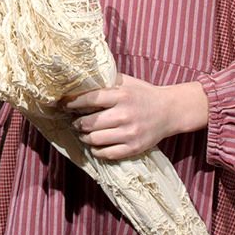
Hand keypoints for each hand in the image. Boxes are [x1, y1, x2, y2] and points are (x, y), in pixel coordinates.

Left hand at [63, 75, 208, 161]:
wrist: (169, 111)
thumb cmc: (144, 94)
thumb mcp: (127, 82)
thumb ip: (107, 82)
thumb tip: (80, 81)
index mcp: (121, 96)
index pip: (90, 100)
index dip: (73, 103)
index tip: (65, 105)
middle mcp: (124, 114)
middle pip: (89, 123)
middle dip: (78, 124)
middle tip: (76, 123)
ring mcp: (129, 133)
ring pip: (95, 140)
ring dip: (85, 138)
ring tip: (84, 134)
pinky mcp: (134, 147)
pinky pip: (107, 154)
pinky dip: (97, 151)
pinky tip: (95, 146)